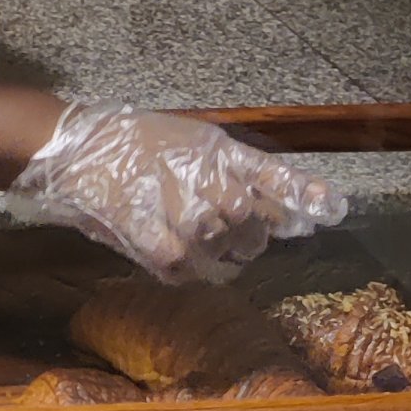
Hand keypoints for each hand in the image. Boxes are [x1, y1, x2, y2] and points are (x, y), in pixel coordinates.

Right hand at [7, 101, 345, 282]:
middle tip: (223, 224)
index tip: (336, 211)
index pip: (277, 179)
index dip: (308, 197)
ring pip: (226, 252)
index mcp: (219, 152)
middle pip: (255, 225)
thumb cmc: (134, 141)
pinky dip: (185, 264)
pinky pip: (189, 270)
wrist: (74, 150)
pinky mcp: (156, 243)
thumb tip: (295, 213)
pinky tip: (169, 247)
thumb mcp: (194, 142)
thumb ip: (245, 175)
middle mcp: (209, 183)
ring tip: (188, 230)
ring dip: (216, 249)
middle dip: (249, 231)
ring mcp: (183, 216)